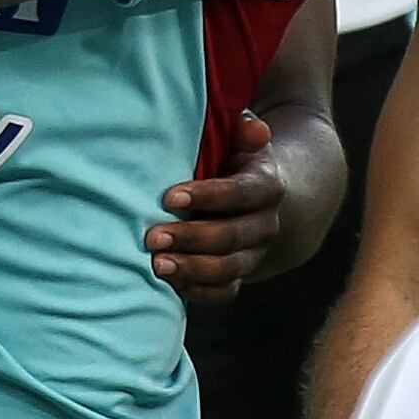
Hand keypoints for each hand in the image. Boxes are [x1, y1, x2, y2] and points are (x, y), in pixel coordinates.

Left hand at [150, 111, 287, 295]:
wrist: (258, 199)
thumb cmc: (233, 160)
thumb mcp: (239, 140)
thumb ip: (242, 131)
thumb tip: (252, 127)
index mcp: (266, 187)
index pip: (242, 194)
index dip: (208, 197)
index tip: (169, 197)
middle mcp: (265, 224)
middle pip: (232, 236)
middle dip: (191, 238)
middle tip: (152, 237)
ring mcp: (253, 253)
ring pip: (229, 268)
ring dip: (192, 268)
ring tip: (156, 265)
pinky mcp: (238, 274)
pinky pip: (224, 292)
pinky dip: (198, 291)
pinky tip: (168, 284)